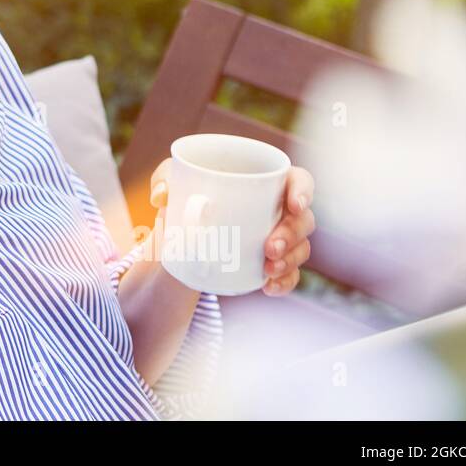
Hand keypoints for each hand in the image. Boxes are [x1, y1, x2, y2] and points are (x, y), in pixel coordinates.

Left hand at [149, 159, 315, 297]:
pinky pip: (290, 275)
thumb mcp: (173, 182)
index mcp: (265, 181)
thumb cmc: (186, 195)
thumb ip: (164, 179)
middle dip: (292, 234)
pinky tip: (268, 286)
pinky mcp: (273, 263)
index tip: (294, 205)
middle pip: (303, 219)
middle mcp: (279, 209)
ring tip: (267, 269)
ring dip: (290, 260)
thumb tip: (161, 195)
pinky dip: (283, 282)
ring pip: (301, 248)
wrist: (179, 235)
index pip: (299, 180)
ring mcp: (280, 238)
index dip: (304, 190)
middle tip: (269, 247)